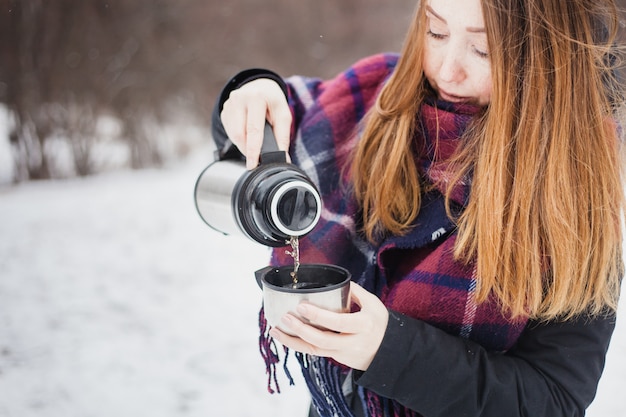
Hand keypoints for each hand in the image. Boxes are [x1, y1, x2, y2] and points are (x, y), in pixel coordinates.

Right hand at [221, 78, 291, 168]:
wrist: (260, 86)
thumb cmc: (273, 101)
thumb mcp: (283, 114)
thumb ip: (283, 137)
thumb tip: (283, 158)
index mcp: (256, 98)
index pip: (253, 129)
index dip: (253, 149)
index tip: (252, 164)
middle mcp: (239, 98)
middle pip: (239, 134)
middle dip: (247, 149)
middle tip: (255, 157)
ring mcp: (229, 104)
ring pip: (233, 135)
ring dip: (243, 144)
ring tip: (254, 139)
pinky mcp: (224, 110)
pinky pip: (229, 131)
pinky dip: (239, 137)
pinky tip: (247, 131)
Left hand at [269, 282, 388, 370]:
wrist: (389, 351)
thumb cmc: (380, 323)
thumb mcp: (373, 304)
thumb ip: (355, 291)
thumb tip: (337, 279)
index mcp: (363, 325)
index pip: (339, 322)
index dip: (319, 316)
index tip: (302, 306)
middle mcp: (353, 342)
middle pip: (323, 340)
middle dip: (301, 330)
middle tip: (285, 317)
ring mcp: (343, 353)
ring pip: (315, 350)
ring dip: (293, 341)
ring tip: (276, 330)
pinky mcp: (337, 358)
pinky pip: (315, 352)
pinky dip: (298, 345)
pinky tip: (285, 337)